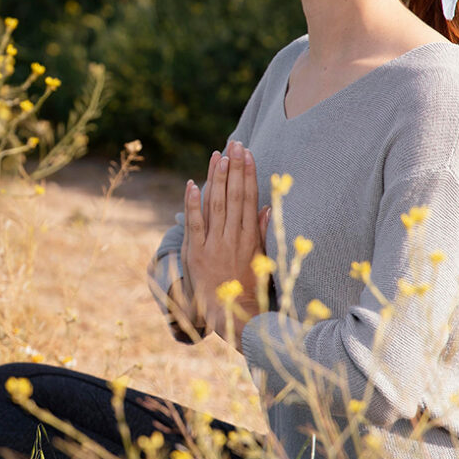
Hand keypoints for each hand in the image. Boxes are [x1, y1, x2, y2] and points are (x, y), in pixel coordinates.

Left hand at [183, 140, 271, 348]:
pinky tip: (193, 184)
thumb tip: (266, 207)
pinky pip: (195, 224)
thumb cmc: (248, 285)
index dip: (248, 174)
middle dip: (234, 169)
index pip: (249, 198)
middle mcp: (233, 237)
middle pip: (234, 196)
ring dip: (217, 179)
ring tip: (218, 156)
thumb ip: (261, 231)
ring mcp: (214, 244)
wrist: (231, 314)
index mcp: (250, 237)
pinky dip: (193, 204)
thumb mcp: (261, 258)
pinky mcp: (197, 253)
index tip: (247, 154)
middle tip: (234, 144)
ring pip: (216, 205)